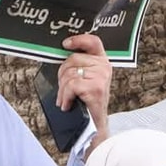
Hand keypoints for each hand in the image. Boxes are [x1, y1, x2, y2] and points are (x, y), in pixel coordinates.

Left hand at [56, 34, 111, 149]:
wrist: (94, 126)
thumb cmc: (87, 103)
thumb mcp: (85, 79)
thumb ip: (78, 65)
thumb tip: (61, 55)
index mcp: (102, 61)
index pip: (93, 41)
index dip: (78, 39)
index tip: (65, 44)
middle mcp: (104, 67)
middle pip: (72, 59)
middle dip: (62, 75)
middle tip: (65, 90)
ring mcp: (101, 77)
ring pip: (69, 74)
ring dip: (63, 90)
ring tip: (66, 99)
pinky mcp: (96, 88)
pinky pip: (71, 85)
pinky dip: (65, 96)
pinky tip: (68, 104)